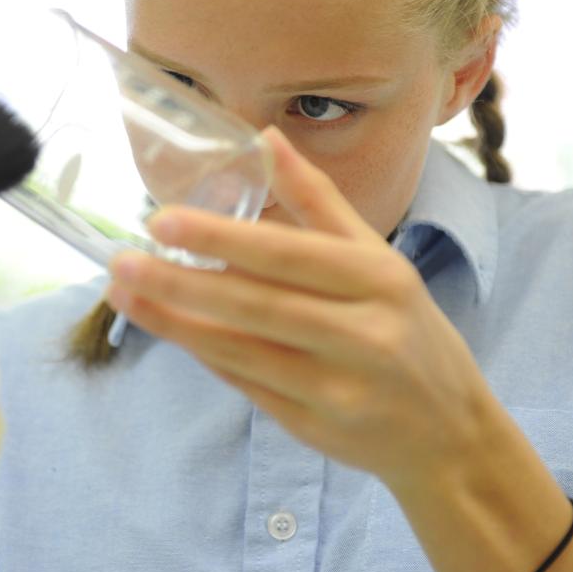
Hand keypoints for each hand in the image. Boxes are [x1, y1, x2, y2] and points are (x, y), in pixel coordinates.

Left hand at [106, 128, 491, 485]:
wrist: (451, 434)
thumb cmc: (409, 331)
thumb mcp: (380, 260)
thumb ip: (319, 202)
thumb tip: (265, 138)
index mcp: (379, 279)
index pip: (289, 254)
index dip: (223, 239)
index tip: (162, 221)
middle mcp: (363, 333)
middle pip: (257, 305)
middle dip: (180, 283)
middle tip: (121, 260)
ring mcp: (338, 388)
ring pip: (242, 350)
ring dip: (175, 322)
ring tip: (124, 293)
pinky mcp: (314, 428)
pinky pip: (247, 384)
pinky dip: (204, 354)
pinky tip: (167, 329)